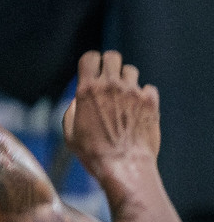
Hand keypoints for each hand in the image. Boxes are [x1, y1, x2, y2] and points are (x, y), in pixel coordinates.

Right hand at [63, 50, 159, 175]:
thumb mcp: (70, 133)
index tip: (91, 70)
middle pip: (112, 56)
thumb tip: (78, 100)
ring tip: (123, 98)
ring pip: (130, 70)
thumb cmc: (93, 153)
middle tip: (108, 80)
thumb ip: (72, 111)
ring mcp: (133, 92)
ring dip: (126, 80)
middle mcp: (111, 86)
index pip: (89, 57)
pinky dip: (142, 96)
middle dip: (109, 65)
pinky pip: (147, 88)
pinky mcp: (150, 101)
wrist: (123, 165)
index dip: (90, 62)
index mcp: (87, 91)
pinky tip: (137, 111)